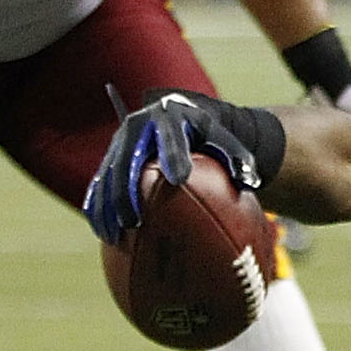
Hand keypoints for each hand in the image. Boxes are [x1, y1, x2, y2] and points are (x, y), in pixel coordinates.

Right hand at [83, 91, 265, 242]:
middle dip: (126, 191)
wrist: (180, 114)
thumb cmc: (209, 134)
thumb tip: (251, 182)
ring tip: (113, 236)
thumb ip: (238, 159)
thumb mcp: (226, 141)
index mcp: (170, 117)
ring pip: (107, 175)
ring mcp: (120, 142)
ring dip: (106, 207)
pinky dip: (98, 208)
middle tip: (133, 221)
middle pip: (128, 160)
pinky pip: (99, 184)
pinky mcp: (110, 157)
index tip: (178, 178)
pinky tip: (104, 234)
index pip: (171, 138)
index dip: (174, 156)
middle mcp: (139, 126)